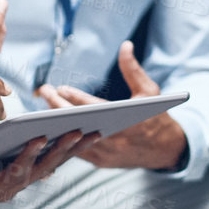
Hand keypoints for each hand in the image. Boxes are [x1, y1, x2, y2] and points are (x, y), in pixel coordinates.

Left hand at [34, 40, 187, 170]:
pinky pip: (76, 152)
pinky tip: (50, 124)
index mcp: (127, 122)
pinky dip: (63, 138)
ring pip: (74, 140)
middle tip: (44, 92)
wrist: (165, 151)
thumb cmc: (156, 117)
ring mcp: (106, 154)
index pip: (96, 110)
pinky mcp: (100, 163)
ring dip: (57, 123)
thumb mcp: (150, 91)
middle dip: (58, 108)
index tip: (60, 88)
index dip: (76, 99)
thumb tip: (125, 45)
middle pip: (79, 125)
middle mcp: (115, 141)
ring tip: (43, 106)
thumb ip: (133, 69)